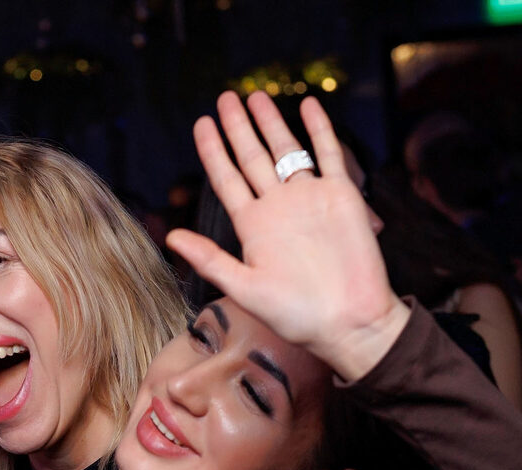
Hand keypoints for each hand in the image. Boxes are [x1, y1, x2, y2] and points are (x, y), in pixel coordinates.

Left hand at [165, 91, 409, 381]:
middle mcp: (278, 209)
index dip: (213, 151)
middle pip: (252, 158)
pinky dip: (319, 130)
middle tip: (225, 98)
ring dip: (271, 124)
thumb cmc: (297, 315)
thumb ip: (209, 259)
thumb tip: (171, 236)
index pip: (226, 179)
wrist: (349, 321)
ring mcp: (309, 199)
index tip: (200, 123)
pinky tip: (307, 106)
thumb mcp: (245, 288)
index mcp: (253, 227)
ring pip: (286, 150)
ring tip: (256, 97)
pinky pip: (328, 155)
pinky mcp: (341, 197)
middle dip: (238, 128)